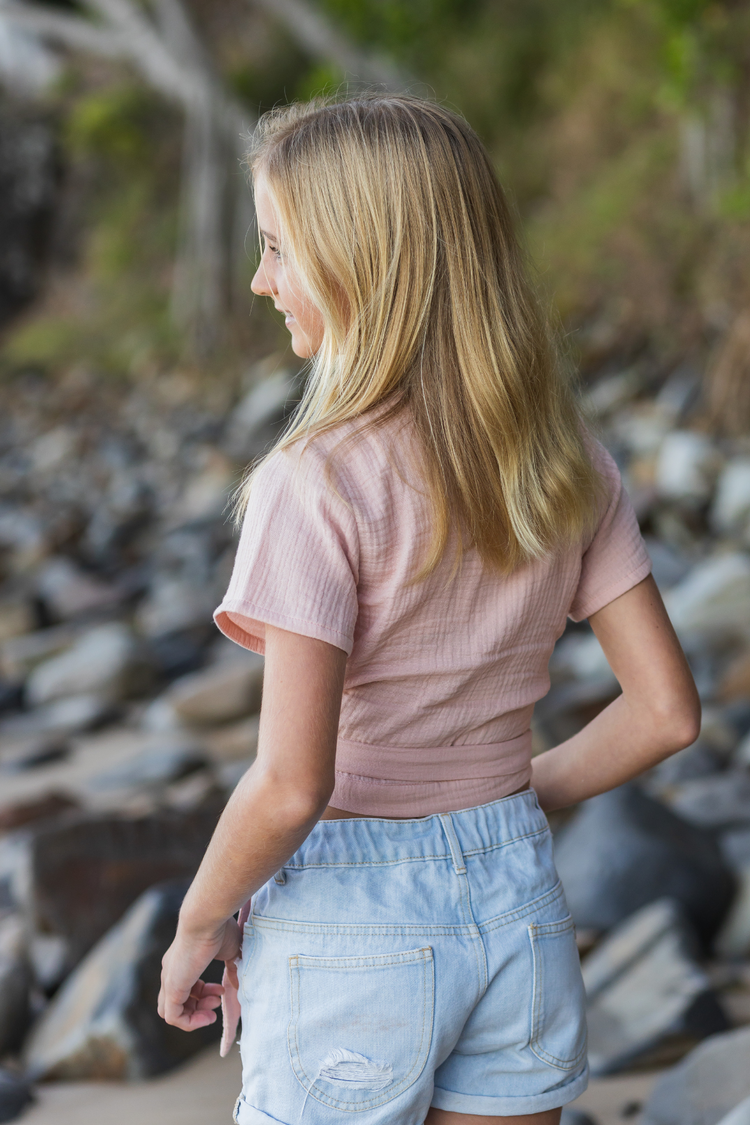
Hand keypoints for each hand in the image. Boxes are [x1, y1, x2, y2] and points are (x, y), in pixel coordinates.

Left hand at [158, 916, 241, 1030]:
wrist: (206, 919)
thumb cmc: (219, 929)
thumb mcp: (229, 951)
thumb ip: (232, 969)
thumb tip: (236, 985)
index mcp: (181, 961)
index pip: (186, 986)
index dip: (203, 994)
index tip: (220, 990)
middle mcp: (171, 971)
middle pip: (178, 1001)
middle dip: (200, 1006)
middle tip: (217, 1000)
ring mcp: (169, 980)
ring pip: (171, 1012)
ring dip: (195, 1016)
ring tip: (213, 1010)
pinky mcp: (172, 988)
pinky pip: (172, 1017)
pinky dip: (190, 1022)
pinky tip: (208, 1016)